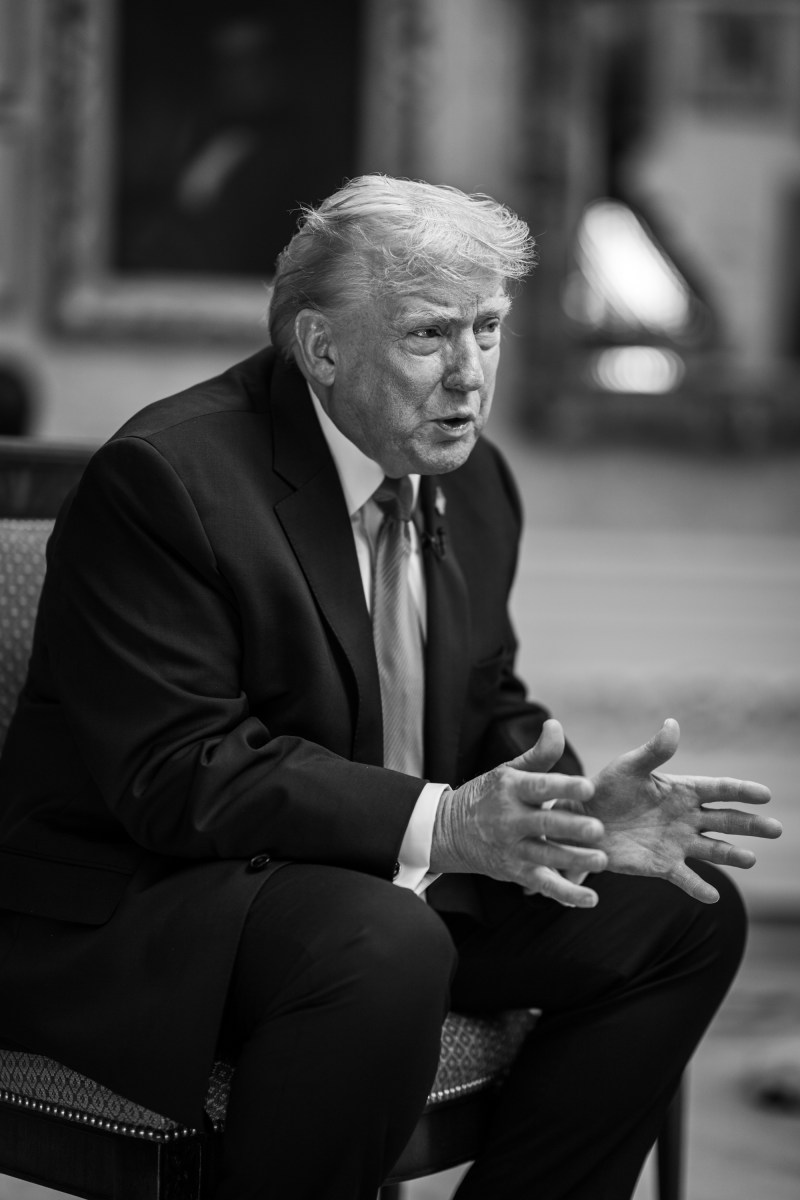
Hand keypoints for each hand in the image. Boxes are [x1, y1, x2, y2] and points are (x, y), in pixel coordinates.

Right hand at [431, 719, 606, 907]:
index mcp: (512, 789)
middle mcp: (511, 819)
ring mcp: (512, 848)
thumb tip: (556, 725)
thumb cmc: (490, 795)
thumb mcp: (508, 770)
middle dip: (571, 827)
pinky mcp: (516, 871)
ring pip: (546, 856)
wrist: (451, 830)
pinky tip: (591, 899)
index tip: (588, 786)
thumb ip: (539, 754)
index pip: (540, 786)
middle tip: (598, 829)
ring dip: (574, 860)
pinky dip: (566, 894)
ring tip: (601, 861)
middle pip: (545, 824)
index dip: (563, 786)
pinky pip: (543, 884)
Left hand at [571, 718, 781, 903]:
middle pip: (726, 820)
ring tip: (750, 859)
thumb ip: (653, 751)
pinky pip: (685, 878)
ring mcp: (677, 843)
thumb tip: (672, 723)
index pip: (719, 790)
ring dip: (732, 854)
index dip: (742, 791)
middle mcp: (686, 818)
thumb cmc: (606, 788)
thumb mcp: (628, 767)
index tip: (765, 794)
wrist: (582, 821)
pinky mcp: (662, 865)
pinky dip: (698, 888)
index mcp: (682, 791)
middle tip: (776, 829)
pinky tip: (713, 896)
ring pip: (714, 849)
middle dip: (751, 825)